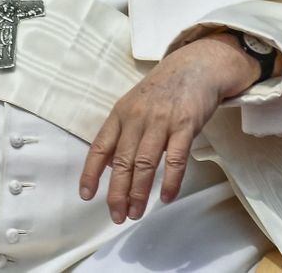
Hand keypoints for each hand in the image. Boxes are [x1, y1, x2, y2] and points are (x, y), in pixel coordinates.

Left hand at [79, 34, 262, 223]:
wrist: (195, 66)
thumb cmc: (162, 90)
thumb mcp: (133, 105)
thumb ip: (120, 133)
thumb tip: (105, 164)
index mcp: (120, 113)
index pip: (99, 146)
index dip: (91, 172)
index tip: (86, 195)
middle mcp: (137, 117)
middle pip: (122, 160)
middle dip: (116, 192)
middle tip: (116, 215)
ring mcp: (161, 121)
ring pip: (145, 163)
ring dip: (139, 192)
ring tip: (135, 212)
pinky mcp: (185, 125)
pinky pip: (175, 158)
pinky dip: (169, 180)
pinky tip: (165, 197)